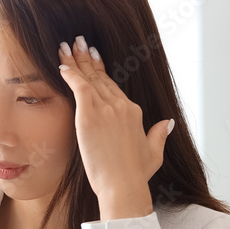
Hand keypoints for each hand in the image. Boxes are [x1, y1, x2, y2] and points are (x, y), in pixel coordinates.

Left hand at [57, 35, 172, 219]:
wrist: (123, 185)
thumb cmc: (135, 175)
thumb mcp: (153, 152)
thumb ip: (159, 135)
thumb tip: (168, 123)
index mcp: (134, 112)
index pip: (113, 87)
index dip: (101, 71)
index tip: (94, 57)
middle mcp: (121, 106)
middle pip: (100, 77)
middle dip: (87, 59)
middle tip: (78, 43)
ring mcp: (106, 109)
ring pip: (89, 78)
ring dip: (75, 61)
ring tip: (66, 46)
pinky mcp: (90, 115)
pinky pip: (79, 87)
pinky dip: (70, 75)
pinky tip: (61, 66)